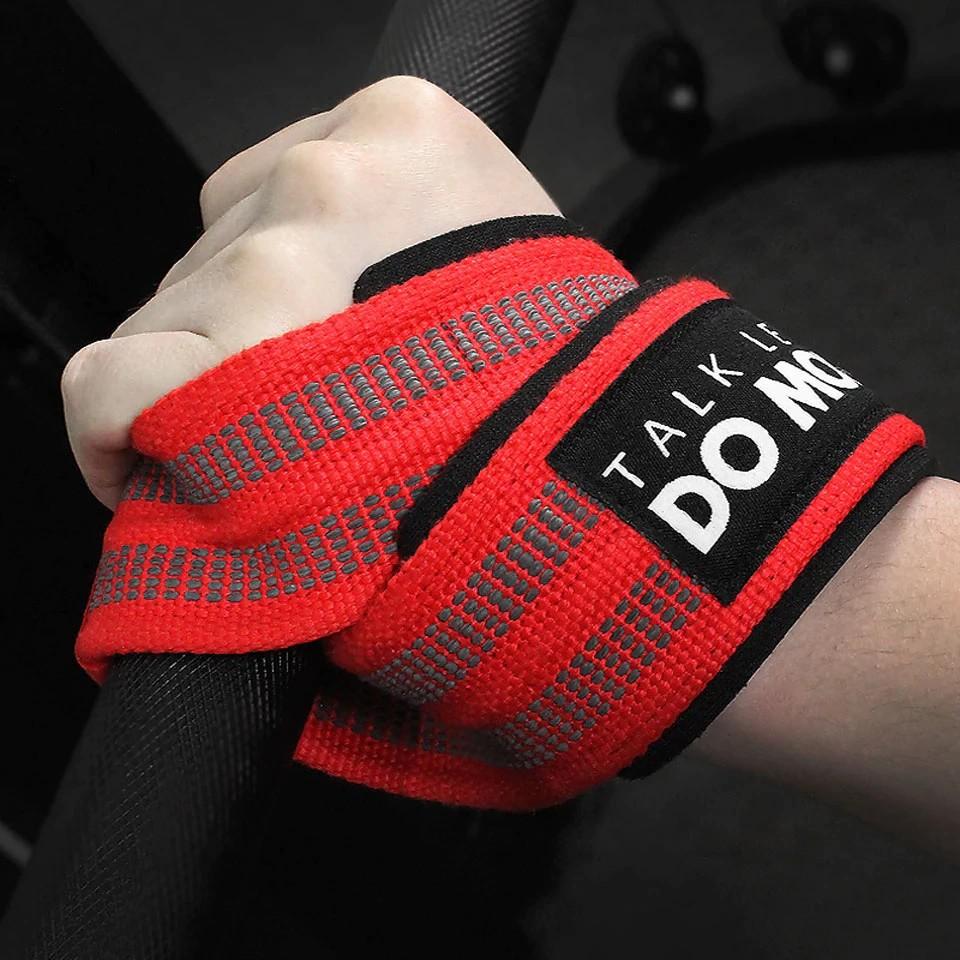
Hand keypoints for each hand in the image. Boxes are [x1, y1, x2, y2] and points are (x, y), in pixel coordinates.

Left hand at [61, 76, 558, 508]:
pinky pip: (108, 381)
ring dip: (209, 384)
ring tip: (284, 450)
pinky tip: (153, 463)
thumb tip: (379, 274)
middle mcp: (331, 180)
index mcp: (412, 131)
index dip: (283, 265)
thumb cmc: (567, 386)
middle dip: (252, 329)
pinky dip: (113, 429)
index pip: (283, 175)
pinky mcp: (215, 365)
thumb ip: (433, 231)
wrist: (591, 484)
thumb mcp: (521, 260)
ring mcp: (272, 269)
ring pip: (170, 317)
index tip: (299, 323)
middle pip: (222, 248)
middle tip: (315, 405)